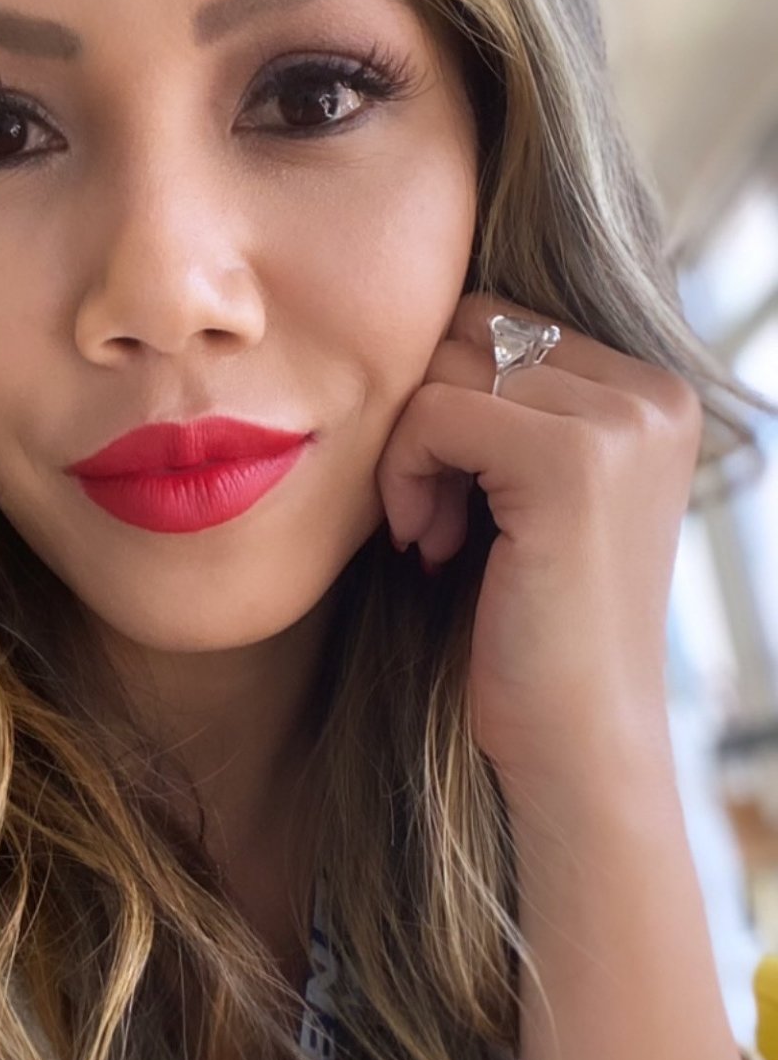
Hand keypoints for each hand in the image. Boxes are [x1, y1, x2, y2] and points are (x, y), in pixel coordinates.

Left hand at [374, 293, 703, 796]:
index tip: (452, 498)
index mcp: (654, 392)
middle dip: (427, 415)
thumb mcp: (529, 495)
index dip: (448, 401)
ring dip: (411, 451)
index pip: (500, 321)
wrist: (574, 742)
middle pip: (470, 327)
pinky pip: (433, 412)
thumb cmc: (531, 627)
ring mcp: (622, 422)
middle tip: (435, 516)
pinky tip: (427, 546)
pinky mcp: (573, 460)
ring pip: (445, 366)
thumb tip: (416, 317)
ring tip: (435, 535)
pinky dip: (405, 476)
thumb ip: (509, 406)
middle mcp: (654, 393)